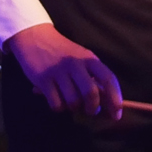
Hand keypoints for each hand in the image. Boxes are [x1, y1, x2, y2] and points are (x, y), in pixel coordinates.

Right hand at [8, 24, 123, 119]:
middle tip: (90, 111)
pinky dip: (59, 107)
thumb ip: (93, 78)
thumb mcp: (81, 59)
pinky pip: (56, 104)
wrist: (35, 38)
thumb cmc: (62, 53)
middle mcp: (75, 63)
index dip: (115, 98)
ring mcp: (58, 71)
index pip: (108, 79)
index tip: (116, 114)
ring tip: (70, 102)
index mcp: (89, 58)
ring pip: (73, 102)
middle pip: (91, 93)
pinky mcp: (43, 79)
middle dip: (92, 108)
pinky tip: (56, 99)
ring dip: (73, 108)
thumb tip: (107, 105)